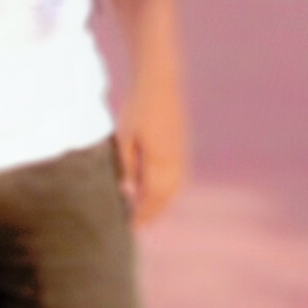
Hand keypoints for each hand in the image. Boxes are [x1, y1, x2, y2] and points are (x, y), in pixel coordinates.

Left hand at [114, 74, 185, 226]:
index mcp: (160, 162)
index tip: (130, 227)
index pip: (152, 199)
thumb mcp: (125, 137)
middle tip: (137, 224)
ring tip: (146, 211)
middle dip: (152, 213)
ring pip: (174, 188)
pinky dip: (168, 189)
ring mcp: (181, 154)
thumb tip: (127, 190)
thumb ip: (127, 165)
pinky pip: (177, 177)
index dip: (142, 215)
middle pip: (165, 198)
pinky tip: (157, 189)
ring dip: (161, 202)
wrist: (162, 80)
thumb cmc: (138, 107)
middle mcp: (175, 162)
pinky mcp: (182, 145)